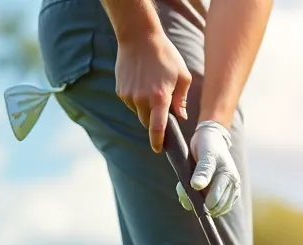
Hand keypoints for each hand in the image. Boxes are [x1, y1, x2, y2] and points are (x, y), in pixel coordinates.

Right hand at [114, 32, 191, 151]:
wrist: (139, 37)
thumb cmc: (165, 55)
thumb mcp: (182, 76)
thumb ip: (182, 100)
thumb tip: (181, 116)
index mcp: (159, 98)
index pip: (157, 127)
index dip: (158, 141)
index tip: (159, 149)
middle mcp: (141, 99)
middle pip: (147, 122)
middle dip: (155, 120)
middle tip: (162, 106)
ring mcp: (128, 95)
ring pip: (138, 112)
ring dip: (146, 108)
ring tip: (152, 88)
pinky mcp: (120, 90)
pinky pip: (130, 103)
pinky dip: (137, 99)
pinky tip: (142, 83)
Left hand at [176, 121, 240, 217]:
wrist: (214, 139)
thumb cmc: (207, 145)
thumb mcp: (204, 154)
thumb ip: (202, 171)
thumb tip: (197, 186)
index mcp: (228, 176)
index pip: (215, 200)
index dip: (201, 202)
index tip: (186, 196)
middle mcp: (234, 185)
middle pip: (217, 207)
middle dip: (201, 205)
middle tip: (185, 195)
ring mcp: (233, 190)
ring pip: (219, 209)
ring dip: (204, 206)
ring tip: (192, 193)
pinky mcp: (231, 193)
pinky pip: (220, 207)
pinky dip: (208, 204)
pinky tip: (199, 195)